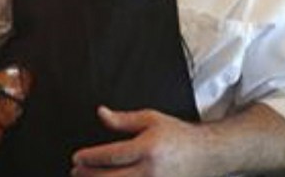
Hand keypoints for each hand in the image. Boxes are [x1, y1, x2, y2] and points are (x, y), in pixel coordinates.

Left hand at [70, 106, 206, 176]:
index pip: (112, 156)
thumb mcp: (150, 119)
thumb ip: (123, 120)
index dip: (90, 158)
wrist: (208, 154)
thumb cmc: (177, 135)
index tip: (77, 157)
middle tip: (76, 170)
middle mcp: (152, 171)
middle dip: (89, 176)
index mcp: (148, 149)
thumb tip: (101, 113)